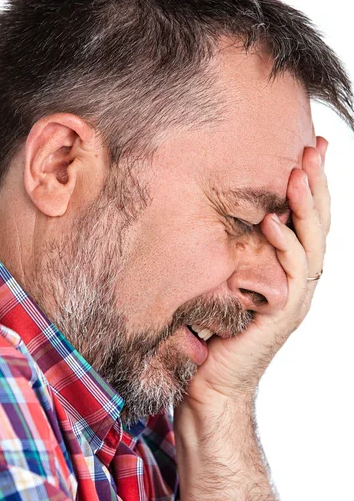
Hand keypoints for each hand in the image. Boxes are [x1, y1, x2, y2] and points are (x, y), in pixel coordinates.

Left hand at [183, 136, 329, 406]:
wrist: (212, 383)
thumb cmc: (214, 330)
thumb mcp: (226, 277)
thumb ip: (237, 249)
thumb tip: (224, 212)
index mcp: (288, 268)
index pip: (307, 219)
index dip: (313, 185)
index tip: (312, 147)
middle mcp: (298, 280)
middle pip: (318, 225)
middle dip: (318, 184)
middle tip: (315, 147)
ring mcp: (294, 297)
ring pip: (312, 244)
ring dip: (307, 207)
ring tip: (299, 172)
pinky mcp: (282, 314)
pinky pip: (292, 274)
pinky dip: (286, 245)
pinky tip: (274, 221)